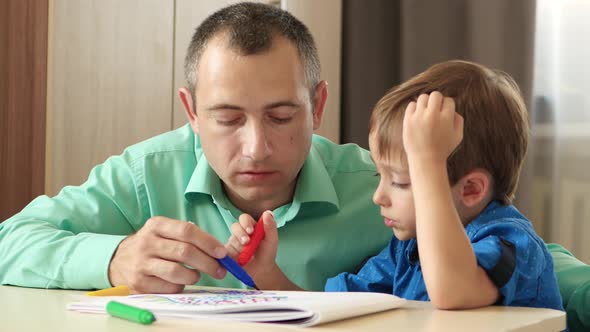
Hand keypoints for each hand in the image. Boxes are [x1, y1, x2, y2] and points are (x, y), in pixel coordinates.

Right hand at [108, 216, 227, 293]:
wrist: (117, 261)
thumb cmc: (152, 246)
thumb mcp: (164, 232)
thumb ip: (187, 236)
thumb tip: (218, 251)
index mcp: (157, 225)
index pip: (187, 231)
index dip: (208, 242)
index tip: (222, 253)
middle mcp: (147, 242)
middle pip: (185, 252)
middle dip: (208, 262)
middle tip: (220, 270)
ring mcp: (141, 263)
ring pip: (177, 272)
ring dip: (194, 276)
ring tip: (197, 276)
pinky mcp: (139, 283)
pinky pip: (169, 287)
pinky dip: (180, 286)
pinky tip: (180, 283)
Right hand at [226, 211, 279, 283]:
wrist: (261, 270)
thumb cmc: (267, 253)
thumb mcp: (272, 239)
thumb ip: (270, 226)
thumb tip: (268, 212)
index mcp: (250, 226)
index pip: (244, 219)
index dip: (245, 223)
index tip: (250, 231)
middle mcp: (240, 232)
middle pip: (235, 227)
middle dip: (240, 233)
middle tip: (246, 242)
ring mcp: (232, 242)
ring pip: (230, 239)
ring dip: (238, 246)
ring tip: (245, 254)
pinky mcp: (227, 252)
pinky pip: (224, 250)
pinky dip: (231, 254)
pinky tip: (238, 258)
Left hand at [402, 91, 463, 165]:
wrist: (425, 160)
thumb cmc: (443, 149)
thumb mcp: (458, 136)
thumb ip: (459, 120)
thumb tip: (452, 109)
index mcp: (446, 118)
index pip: (449, 101)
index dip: (447, 106)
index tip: (444, 114)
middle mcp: (432, 115)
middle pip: (436, 95)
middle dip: (437, 101)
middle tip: (435, 110)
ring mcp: (419, 117)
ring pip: (423, 97)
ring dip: (426, 103)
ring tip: (426, 112)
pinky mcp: (408, 120)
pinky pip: (411, 104)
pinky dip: (415, 108)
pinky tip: (418, 116)